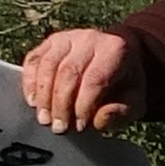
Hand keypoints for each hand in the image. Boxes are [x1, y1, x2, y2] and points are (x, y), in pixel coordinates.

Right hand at [22, 26, 147, 132]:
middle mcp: (89, 38)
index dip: (84, 105)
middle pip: (68, 72)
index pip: (95, 79)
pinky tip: (33, 102)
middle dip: (61, 104)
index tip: (80, 126)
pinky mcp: (50, 42)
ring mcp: (67, 37)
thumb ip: (122, 112)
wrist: (118, 58)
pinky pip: (34, 59)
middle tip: (59, 128)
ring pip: (48, 65)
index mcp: (115, 50)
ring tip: (45, 119)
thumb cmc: (124, 84)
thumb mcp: (134, 100)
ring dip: (43, 96)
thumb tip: (101, 119)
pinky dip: (29, 82)